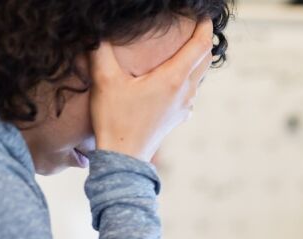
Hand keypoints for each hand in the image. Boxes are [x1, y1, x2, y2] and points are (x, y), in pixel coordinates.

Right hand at [88, 19, 212, 161]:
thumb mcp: (105, 80)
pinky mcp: (179, 117)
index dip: (204, 27)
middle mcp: (185, 93)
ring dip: (196, 59)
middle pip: (205, 60)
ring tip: (185, 46)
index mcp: (173, 79)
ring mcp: (184, 107)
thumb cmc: (115, 120)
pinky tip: (174, 76)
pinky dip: (188, 77)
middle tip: (196, 26)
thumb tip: (97, 30)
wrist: (123, 158)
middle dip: (203, 40)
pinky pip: (190, 91)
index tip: (203, 15)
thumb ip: (101, 49)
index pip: (200, 46)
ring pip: (198, 76)